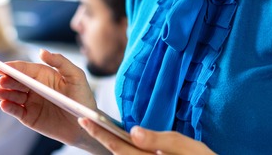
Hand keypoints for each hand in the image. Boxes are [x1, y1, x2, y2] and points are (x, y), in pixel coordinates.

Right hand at [0, 49, 96, 147]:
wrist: (86, 125)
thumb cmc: (82, 98)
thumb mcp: (76, 76)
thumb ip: (60, 62)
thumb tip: (41, 51)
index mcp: (43, 75)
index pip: (24, 69)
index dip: (13, 67)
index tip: (2, 66)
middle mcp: (34, 87)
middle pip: (15, 81)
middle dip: (7, 79)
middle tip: (2, 80)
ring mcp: (30, 102)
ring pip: (12, 95)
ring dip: (3, 93)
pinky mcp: (29, 117)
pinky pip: (16, 111)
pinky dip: (8, 107)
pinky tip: (3, 104)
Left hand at [78, 118, 215, 154]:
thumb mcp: (187, 148)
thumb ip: (160, 139)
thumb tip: (134, 131)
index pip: (118, 146)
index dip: (99, 132)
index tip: (85, 119)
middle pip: (116, 153)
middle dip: (100, 136)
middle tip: (84, 120)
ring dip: (110, 144)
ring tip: (98, 128)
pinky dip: (122, 150)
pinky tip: (120, 141)